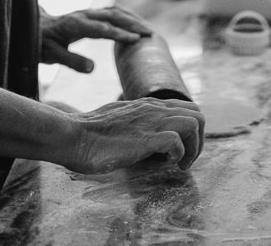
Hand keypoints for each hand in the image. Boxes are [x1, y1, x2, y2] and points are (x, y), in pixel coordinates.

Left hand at [39, 6, 152, 72]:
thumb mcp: (51, 56)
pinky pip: (111, 12)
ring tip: (148, 30)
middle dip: (133, 24)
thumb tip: (93, 69)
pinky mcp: (90, 15)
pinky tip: (135, 25)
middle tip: (150, 34)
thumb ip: (71, 61)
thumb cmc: (41, 44)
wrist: (32, 28)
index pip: (102, 28)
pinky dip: (126, 17)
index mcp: (74, 25)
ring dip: (132, 19)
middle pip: (113, 15)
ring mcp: (87, 13)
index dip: (120, 34)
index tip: (136, 40)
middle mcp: (83, 15)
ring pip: (114, 11)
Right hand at [63, 96, 204, 173]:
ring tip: (180, 165)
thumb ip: (137, 121)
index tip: (181, 150)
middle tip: (185, 160)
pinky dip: (178, 154)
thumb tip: (146, 136)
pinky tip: (166, 163)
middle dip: (199, 141)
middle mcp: (154, 110)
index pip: (188, 108)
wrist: (72, 135)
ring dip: (193, 148)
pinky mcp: (143, 140)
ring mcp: (150, 123)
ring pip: (194, 123)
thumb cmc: (91, 133)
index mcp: (149, 105)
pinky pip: (176, 142)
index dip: (192, 131)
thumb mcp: (121, 119)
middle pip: (199, 115)